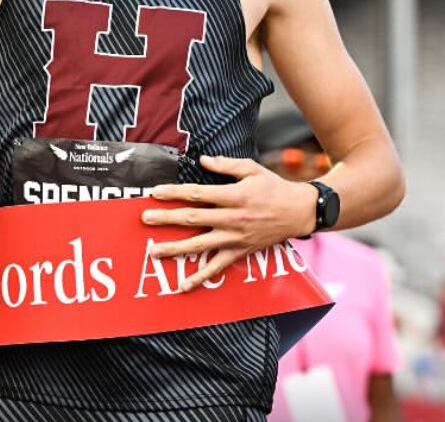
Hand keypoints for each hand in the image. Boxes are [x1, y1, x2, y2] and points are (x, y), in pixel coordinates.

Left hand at [140, 154, 317, 289]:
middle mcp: (232, 218)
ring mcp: (235, 238)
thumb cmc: (273, 187)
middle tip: (145, 219)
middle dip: (167, 219)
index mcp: (233, 195)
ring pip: (200, 245)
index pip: (197, 194)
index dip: (174, 193)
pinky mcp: (240, 252)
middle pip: (193, 219)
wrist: (298, 212)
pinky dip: (200, 277)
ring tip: (154, 251)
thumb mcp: (251, 169)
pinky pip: (217, 267)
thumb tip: (202, 159)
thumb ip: (225, 165)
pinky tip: (183, 285)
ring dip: (175, 248)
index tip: (155, 193)